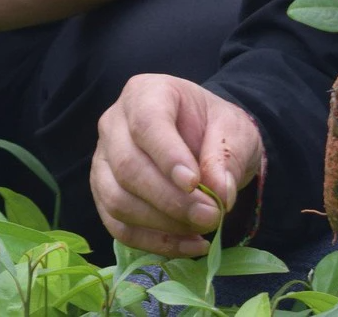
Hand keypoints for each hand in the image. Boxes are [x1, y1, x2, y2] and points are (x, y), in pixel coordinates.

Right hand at [92, 74, 263, 256]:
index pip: (147, 123)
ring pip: (117, 200)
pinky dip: (155, 242)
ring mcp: (103, 161)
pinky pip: (118, 227)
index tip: (194, 183)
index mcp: (146, 93)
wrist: (204, 140)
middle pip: (128, 166)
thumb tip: (219, 193)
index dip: (167, 156)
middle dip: (170, 199)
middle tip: (211, 215)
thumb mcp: (234, 130)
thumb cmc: (214, 126)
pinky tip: (190, 244)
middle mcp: (114, 124)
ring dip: (162, 223)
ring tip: (203, 228)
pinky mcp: (104, 195)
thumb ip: (227, 155)